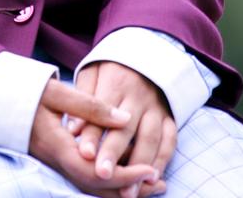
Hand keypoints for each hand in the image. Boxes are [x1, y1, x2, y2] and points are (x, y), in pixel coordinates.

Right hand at [29, 77, 160, 196]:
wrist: (0, 99)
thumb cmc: (27, 92)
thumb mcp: (56, 93)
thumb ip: (90, 106)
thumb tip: (125, 119)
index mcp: (59, 147)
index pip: (96, 174)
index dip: (125, 175)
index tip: (150, 168)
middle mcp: (60, 162)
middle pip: (97, 189)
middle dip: (130, 188)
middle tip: (158, 181)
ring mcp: (59, 164)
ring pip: (93, 187)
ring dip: (123, 188)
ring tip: (150, 182)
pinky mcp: (61, 160)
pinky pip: (88, 179)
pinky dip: (111, 181)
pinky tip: (127, 172)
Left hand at [70, 61, 176, 197]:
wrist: (146, 57)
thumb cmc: (111, 69)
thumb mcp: (93, 71)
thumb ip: (83, 98)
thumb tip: (73, 129)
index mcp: (115, 82)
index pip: (102, 110)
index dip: (93, 133)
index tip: (84, 154)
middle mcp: (138, 96)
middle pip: (126, 128)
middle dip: (114, 153)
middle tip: (102, 175)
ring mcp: (156, 108)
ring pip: (150, 138)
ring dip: (140, 165)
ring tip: (128, 190)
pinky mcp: (169, 117)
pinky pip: (169, 141)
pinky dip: (162, 161)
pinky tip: (151, 179)